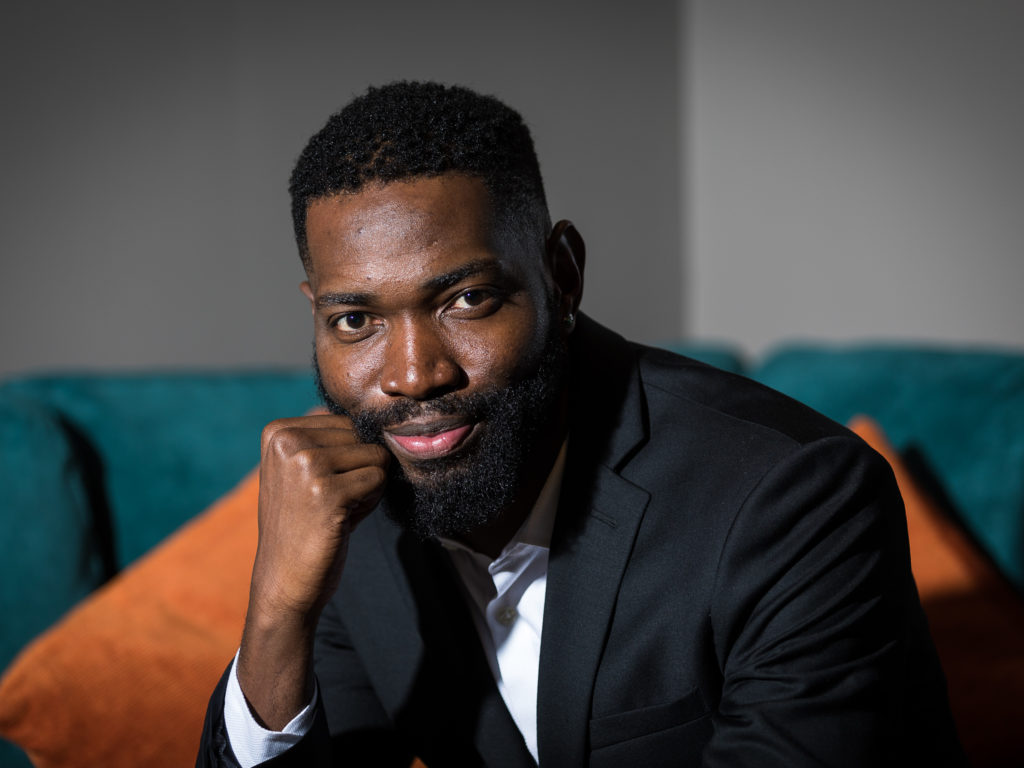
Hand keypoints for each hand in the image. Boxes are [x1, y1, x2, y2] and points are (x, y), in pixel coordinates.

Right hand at [238, 413, 389, 728]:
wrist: (284, 581)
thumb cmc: (305, 523)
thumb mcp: (304, 469)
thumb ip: (330, 438)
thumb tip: (385, 416)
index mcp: (278, 430)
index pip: (347, 422)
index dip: (347, 457)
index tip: (317, 486)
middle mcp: (288, 441)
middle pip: (363, 436)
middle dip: (359, 470)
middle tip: (329, 502)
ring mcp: (306, 464)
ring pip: (376, 456)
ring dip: (367, 487)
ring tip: (335, 511)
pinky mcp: (328, 491)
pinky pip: (379, 479)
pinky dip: (370, 503)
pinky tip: (342, 521)